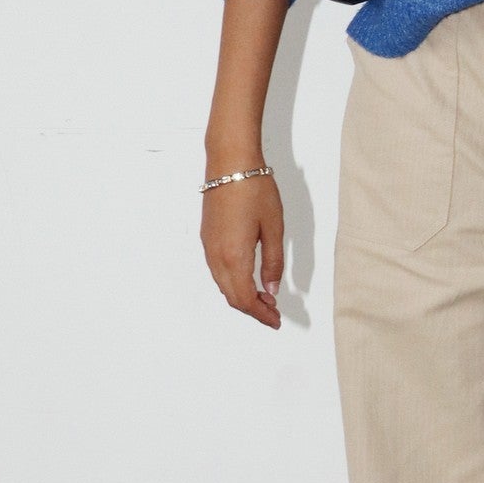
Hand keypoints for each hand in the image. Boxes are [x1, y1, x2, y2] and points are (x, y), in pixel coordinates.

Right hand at [201, 172, 283, 327]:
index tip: (276, 320)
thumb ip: (273, 262)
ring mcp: (208, 246)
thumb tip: (271, 288)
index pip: (245, 299)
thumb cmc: (254, 190)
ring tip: (265, 296)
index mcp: (234, 256)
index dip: (261, 314)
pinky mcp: (207, 237)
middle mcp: (216, 255)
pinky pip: (217, 270)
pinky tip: (248, 276)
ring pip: (223, 284)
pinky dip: (233, 282)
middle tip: (273, 312)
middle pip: (232, 296)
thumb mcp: (274, 228)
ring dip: (242, 296)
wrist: (229, 162)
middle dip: (253, 309)